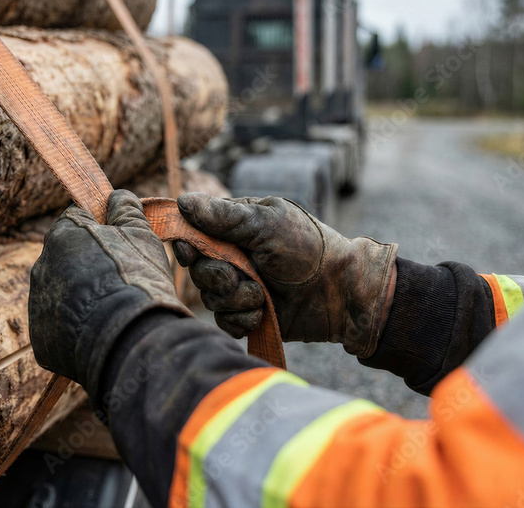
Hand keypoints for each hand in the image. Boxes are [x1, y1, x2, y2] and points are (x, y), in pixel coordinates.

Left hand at [29, 190, 191, 399]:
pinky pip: (58, 327)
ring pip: (61, 293)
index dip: (100, 230)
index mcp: (64, 234)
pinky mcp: (41, 337)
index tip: (118, 244)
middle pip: (67, 259)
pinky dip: (76, 329)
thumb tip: (118, 195)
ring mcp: (39, 304)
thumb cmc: (137, 279)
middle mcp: (42, 266)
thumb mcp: (141, 234)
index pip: (77, 220)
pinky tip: (100, 332)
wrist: (129, 338)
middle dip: (88, 266)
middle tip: (119, 281)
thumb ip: (126, 209)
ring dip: (81, 298)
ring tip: (112, 311)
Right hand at [173, 193, 396, 357]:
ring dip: (236, 299)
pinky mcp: (248, 315)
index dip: (188, 244)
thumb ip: (224, 217)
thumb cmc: (308, 249)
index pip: (194, 233)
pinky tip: (264, 314)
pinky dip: (243, 319)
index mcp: (236, 228)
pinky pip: (226, 322)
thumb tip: (182, 201)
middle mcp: (234, 257)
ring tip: (263, 296)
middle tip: (241, 277)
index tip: (191, 250)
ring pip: (210, 299)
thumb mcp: (266, 225)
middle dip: (217, 277)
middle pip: (197, 270)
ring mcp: (241, 287)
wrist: (341, 293)